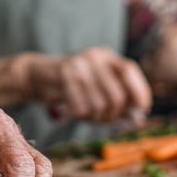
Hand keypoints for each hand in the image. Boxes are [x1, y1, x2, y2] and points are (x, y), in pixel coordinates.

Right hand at [18, 48, 150, 123]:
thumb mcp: (97, 88)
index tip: (140, 111)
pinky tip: (72, 111)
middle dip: (113, 115)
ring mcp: (79, 64)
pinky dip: (78, 116)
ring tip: (85, 114)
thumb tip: (139, 120)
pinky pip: (81, 108)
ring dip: (94, 118)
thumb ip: (118, 101)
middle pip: (118, 95)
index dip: (140, 93)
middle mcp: (95, 57)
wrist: (37, 76)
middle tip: (103, 119)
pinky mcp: (64, 75)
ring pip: (100, 105)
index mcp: (107, 57)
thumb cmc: (72, 87)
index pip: (130, 71)